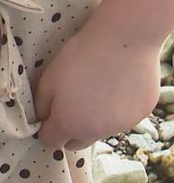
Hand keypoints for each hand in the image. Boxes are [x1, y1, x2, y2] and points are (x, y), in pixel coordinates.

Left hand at [34, 24, 160, 150]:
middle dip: (70, 131)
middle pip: (76, 143)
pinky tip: (118, 88)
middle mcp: (94, 131)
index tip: (50, 116)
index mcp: (68, 125)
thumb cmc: (80, 57)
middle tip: (72, 108)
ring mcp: (120, 125)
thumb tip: (42, 119)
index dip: (47, 129)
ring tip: (98, 93)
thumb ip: (41, 107)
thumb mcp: (47, 81)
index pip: (51, 142)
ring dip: (96, 121)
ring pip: (101, 131)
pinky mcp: (141, 114)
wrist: (124, 39)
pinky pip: (123, 120)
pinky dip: (118, 110)